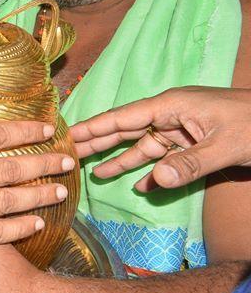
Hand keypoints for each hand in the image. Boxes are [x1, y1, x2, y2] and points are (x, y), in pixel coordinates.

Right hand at [70, 86, 250, 189]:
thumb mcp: (226, 146)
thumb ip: (190, 164)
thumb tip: (154, 181)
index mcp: (172, 105)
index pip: (123, 117)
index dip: (94, 126)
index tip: (66, 133)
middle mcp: (171, 115)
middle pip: (126, 130)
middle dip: (97, 142)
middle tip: (66, 153)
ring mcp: (183, 130)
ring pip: (143, 146)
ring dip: (119, 159)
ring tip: (91, 172)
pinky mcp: (195, 145)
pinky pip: (166, 159)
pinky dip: (152, 172)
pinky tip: (139, 186)